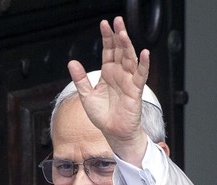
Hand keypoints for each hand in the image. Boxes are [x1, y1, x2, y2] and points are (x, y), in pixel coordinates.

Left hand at [67, 16, 149, 165]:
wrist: (112, 132)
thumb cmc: (102, 116)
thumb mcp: (86, 95)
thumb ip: (80, 79)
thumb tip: (72, 62)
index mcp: (108, 73)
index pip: (108, 50)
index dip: (106, 37)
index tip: (104, 23)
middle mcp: (119, 74)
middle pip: (120, 50)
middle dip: (118, 35)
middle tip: (117, 21)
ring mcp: (128, 81)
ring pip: (130, 59)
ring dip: (128, 46)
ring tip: (123, 32)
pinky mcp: (135, 91)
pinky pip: (141, 76)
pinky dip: (144, 65)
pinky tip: (144, 53)